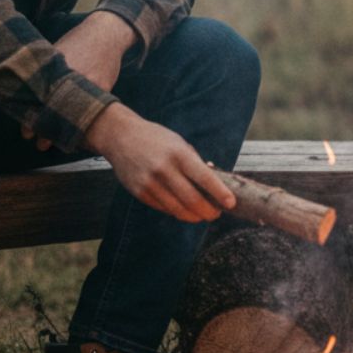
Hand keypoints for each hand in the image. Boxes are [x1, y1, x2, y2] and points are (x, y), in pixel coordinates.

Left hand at [22, 11, 137, 151]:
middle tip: (41, 144)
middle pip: (55, 114)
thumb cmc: (77, 44)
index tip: (27, 134)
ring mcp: (88, 87)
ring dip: (66, 130)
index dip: (31, 121)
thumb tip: (25, 92)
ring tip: (57, 143)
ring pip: (74, 115)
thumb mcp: (55, 54)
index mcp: (54, 74)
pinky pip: (92, 109)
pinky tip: (78, 128)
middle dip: (47, 132)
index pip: (38, 104)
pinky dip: (84, 119)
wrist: (105, 36)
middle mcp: (70, 81)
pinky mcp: (103, 90)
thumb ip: (43, 74)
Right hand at [85, 104, 235, 222]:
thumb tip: (215, 182)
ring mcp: (150, 182)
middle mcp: (164, 169)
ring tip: (202, 216)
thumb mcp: (179, 143)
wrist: (120, 136)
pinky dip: (176, 211)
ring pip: (177, 209)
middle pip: (192, 199)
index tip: (231, 203)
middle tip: (216, 214)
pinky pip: (163, 208)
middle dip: (208, 211)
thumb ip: (195, 163)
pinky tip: (183, 210)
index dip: (220, 193)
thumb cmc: (157, 139)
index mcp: (179, 154)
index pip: (204, 178)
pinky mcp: (139, 192)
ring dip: (193, 216)